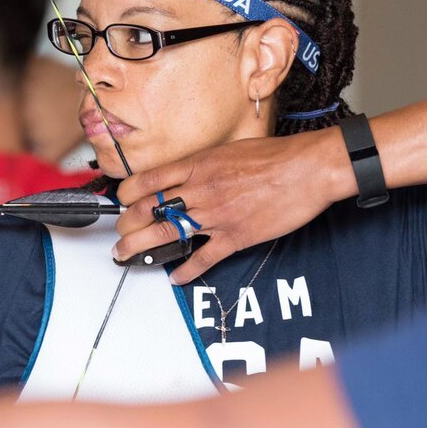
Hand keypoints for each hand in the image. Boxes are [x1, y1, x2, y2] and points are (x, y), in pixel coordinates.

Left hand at [113, 127, 354, 283]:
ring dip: (141, 247)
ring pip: (168, 233)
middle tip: (119, 234)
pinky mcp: (235, 236)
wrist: (307, 169)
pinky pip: (204, 258)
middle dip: (127, 224)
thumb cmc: (273, 156)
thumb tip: (184, 175)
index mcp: (196, 165)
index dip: (127, 193)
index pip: (147, 180)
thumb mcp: (226, 150)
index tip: (121, 201)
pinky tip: (174, 277)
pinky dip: (186, 270)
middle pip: (149, 209)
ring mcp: (216, 215)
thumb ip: (202, 165)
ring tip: (125, 255)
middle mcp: (200, 190)